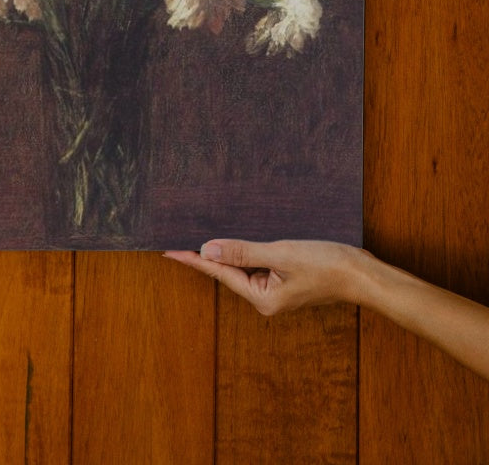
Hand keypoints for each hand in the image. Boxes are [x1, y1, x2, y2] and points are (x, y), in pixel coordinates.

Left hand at [166, 238, 488, 377]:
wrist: (363, 274)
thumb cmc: (326, 265)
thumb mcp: (280, 254)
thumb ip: (242, 252)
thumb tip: (207, 251)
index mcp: (262, 298)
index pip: (220, 274)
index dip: (194, 260)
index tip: (170, 251)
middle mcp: (267, 299)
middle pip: (230, 273)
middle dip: (208, 256)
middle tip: (181, 239)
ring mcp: (278, 290)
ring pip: (245, 267)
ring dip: (229, 251)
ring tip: (204, 235)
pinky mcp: (289, 281)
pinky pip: (260, 264)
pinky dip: (248, 251)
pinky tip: (240, 239)